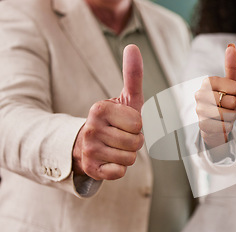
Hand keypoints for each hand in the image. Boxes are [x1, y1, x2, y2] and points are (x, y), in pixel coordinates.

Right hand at [72, 44, 144, 179]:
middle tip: (121, 137)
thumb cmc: (115, 120)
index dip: (137, 125)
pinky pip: (120, 172)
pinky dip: (119, 169)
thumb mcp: (126, 98)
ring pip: (130, 158)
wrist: (90, 144)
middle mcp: (90, 128)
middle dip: (134, 142)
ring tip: (115, 148)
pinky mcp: (90, 169)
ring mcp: (88, 150)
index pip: (138, 123)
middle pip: (136, 142)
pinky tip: (109, 161)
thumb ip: (132, 75)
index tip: (124, 123)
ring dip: (128, 155)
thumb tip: (132, 46)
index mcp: (99, 108)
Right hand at [195, 44, 235, 147]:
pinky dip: (227, 127)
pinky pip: (224, 127)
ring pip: (228, 115)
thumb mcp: (233, 83)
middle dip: (235, 106)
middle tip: (229, 106)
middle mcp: (200, 94)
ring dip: (232, 117)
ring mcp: (199, 111)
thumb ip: (232, 66)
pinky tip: (221, 124)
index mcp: (208, 81)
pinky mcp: (202, 126)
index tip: (234, 93)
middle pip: (232, 101)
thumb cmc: (227, 100)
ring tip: (226, 115)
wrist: (218, 123)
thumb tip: (231, 46)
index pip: (235, 86)